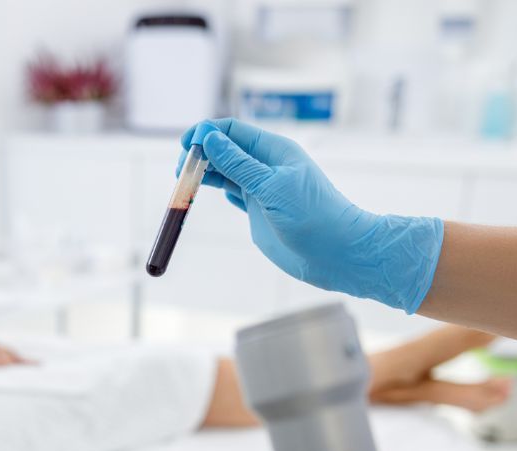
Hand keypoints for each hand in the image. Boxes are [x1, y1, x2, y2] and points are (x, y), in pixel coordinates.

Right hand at [179, 118, 443, 312]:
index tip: (186, 144)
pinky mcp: (259, 211)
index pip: (233, 131)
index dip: (207, 133)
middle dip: (201, 154)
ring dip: (205, 173)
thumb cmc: (312, 216)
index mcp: (274, 151)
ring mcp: (262, 189)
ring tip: (183, 181)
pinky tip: (205, 191)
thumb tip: (209, 139)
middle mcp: (266, 166)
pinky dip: (217, 190)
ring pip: (226, 172)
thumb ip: (239, 165)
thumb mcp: (271, 187)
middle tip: (181, 170)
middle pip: (225, 150)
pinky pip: (233, 193)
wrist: (336, 253)